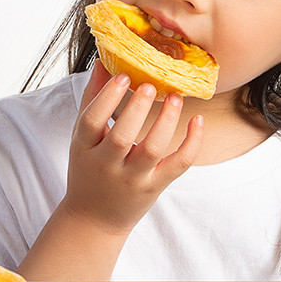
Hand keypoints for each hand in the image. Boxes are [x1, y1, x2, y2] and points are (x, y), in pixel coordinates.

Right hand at [64, 61, 204, 235]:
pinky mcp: (155, 187)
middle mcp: (107, 165)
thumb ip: (92, 99)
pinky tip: (198, 120)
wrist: (93, 219)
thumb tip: (102, 62)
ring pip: (152, 150)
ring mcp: (133, 178)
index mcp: (85, 148)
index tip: (124, 76)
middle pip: (122, 136)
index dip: (107, 98)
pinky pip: (178, 165)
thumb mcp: (82, 138)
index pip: (92, 121)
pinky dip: (192, 143)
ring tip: (175, 98)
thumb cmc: (88, 170)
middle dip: (137, 109)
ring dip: (166, 121)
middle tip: (151, 85)